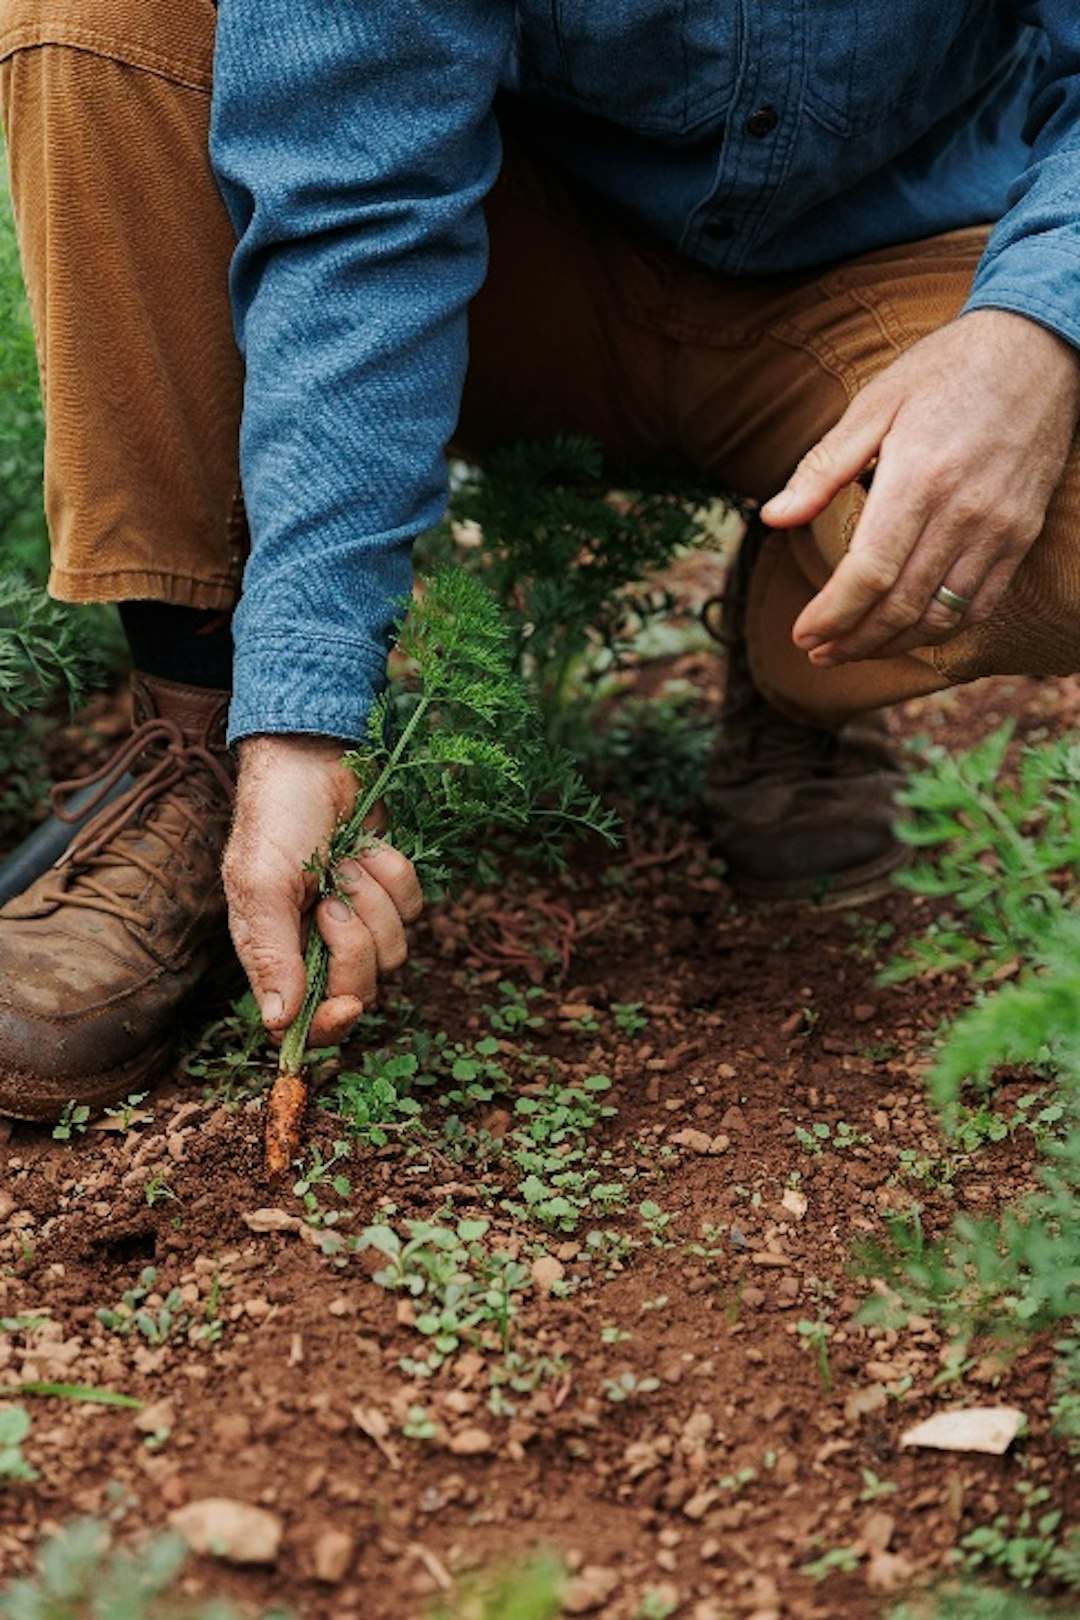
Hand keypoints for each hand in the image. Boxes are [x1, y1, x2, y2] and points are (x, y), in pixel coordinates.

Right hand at [222, 734, 423, 1045]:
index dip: (331, 1026)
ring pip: (394, 950)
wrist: (313, 755)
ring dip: (373, 901)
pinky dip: (393, 875)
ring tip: (345, 862)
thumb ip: (271, 955)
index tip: (348, 1005)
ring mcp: (358, 918)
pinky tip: (367, 847)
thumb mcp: (261, 885)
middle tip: (331, 901)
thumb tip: (278, 1023)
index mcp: (276, 954)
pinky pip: (413, 909)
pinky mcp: (389, 890)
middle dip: (354, 945)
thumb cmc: (275, 818)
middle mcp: (317, 945)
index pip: (308, 1022)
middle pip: (361, 990)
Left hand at [760, 310, 1079, 665]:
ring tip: (852, 649)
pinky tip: (907, 631)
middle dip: (852, 640)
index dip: (832, 615)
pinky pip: (979, 603)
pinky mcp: (1020, 535)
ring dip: (890, 644)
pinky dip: (940, 630)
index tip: (801, 632)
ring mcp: (998, 528)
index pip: (870, 574)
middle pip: (901, 605)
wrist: (1037, 349)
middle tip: (817, 651)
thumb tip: (771, 517)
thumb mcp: (874, 404)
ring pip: (940, 616)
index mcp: (919, 478)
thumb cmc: (945, 371)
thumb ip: (822, 468)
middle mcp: (963, 512)